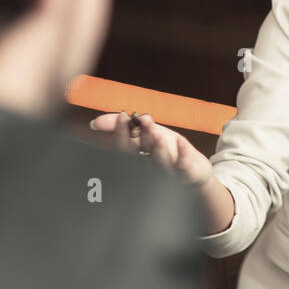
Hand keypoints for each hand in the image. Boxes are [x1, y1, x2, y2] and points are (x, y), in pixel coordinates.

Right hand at [89, 111, 213, 186]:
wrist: (193, 172)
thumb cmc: (165, 150)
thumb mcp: (145, 134)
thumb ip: (121, 125)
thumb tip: (95, 123)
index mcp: (136, 156)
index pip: (123, 146)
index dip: (121, 132)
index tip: (123, 115)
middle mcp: (149, 166)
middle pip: (142, 154)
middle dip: (141, 137)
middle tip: (143, 121)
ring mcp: (168, 171)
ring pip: (160, 162)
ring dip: (158, 147)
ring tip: (157, 132)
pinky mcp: (186, 173)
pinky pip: (184, 166)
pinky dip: (182, 154)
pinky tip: (182, 142)